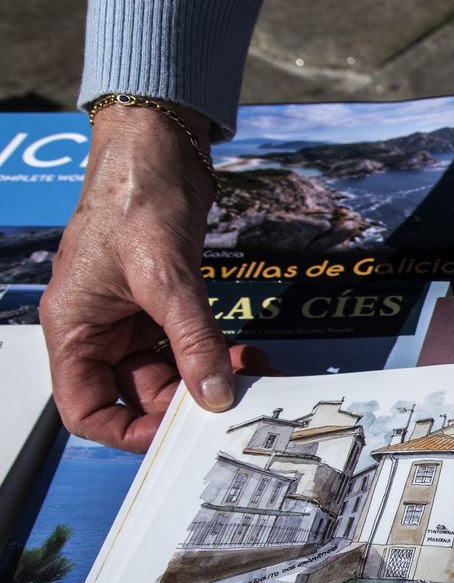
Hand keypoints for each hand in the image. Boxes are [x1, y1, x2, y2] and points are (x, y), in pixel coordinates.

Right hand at [42, 100, 247, 452]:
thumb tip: (214, 393)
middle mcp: (99, 328)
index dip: (125, 431)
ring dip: (209, 379)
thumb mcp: (164, 277)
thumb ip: (192, 340)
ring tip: (249, 373)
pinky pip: (190, 346)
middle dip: (184, 403)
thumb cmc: (134, 196)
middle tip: (229, 402)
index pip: (85, 409)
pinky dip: (218, 356)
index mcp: (74, 328)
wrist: (158, 148)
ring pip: (170, 373)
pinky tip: (247, 355)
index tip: (173, 434)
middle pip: (136, 396)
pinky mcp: (165, 302)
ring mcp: (132, 317)